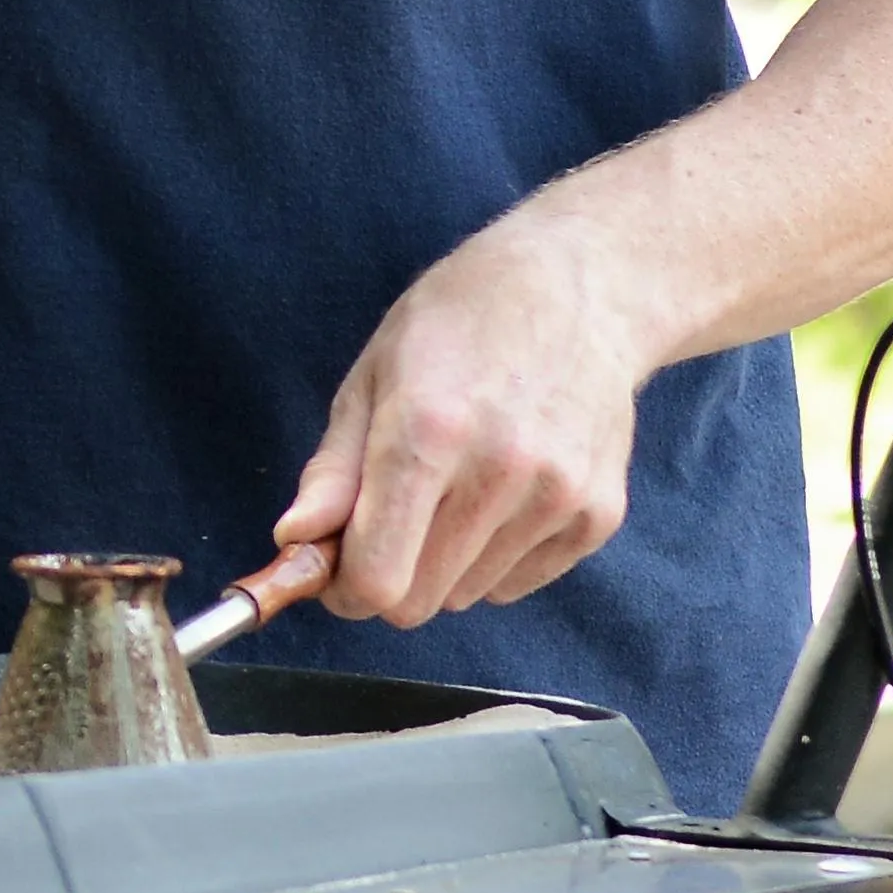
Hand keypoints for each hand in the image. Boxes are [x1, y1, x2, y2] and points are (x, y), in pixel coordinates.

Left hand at [270, 205, 660, 625]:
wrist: (577, 290)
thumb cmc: (456, 325)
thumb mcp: (372, 378)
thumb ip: (333, 470)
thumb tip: (293, 540)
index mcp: (427, 432)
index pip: (377, 579)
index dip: (342, 589)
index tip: (332, 567)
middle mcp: (500, 472)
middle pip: (419, 601)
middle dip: (386, 578)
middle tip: (384, 524)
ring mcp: (558, 497)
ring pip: (468, 596)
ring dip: (442, 564)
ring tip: (452, 485)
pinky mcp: (598, 515)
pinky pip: (518, 582)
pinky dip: (494, 557)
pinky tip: (501, 489)